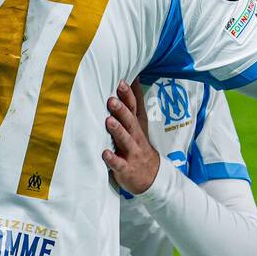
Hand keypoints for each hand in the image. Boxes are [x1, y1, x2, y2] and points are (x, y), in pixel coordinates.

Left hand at [101, 79, 160, 194]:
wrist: (152, 177)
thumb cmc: (139, 145)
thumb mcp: (139, 125)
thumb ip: (134, 104)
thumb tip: (133, 79)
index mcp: (136, 126)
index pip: (134, 108)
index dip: (128, 95)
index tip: (121, 82)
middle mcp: (136, 137)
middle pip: (130, 122)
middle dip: (121, 110)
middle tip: (111, 99)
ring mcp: (132, 153)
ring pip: (125, 140)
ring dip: (117, 131)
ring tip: (108, 121)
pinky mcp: (126, 168)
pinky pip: (119, 164)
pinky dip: (112, 159)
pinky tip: (105, 153)